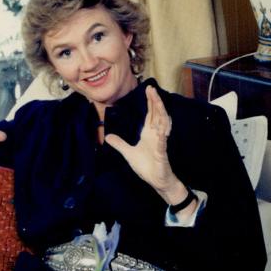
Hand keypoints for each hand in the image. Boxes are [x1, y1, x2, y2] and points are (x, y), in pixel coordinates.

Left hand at [103, 87, 188, 205]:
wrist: (157, 181)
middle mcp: (156, 136)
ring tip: (157, 101)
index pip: (151, 114)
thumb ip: (120, 144)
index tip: (148, 89)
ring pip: (162, 125)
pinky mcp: (162, 154)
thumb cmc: (147, 167)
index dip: (150, 102)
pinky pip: (162, 144)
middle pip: (157, 115)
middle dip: (155, 101)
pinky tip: (159, 130)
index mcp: (149, 134)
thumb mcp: (129, 153)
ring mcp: (160, 144)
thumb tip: (107, 137)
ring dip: (160, 113)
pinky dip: (161, 137)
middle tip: (152, 88)